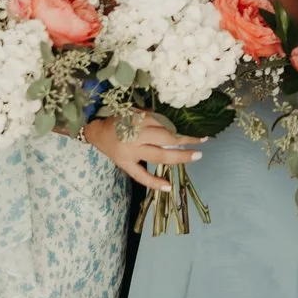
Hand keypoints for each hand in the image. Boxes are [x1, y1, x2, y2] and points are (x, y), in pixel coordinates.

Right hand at [85, 113, 201, 193]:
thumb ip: (153, 115)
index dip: (182, 128)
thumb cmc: (118, 119)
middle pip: (165, 139)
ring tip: (195, 156)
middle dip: (186, 141)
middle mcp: (136, 136)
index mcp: (139, 119)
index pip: (165, 124)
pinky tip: (168, 187)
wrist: (96, 132)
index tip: (198, 131)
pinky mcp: (125, 165)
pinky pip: (140, 176)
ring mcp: (131, 152)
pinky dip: (154, 182)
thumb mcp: (135, 111)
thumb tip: (175, 122)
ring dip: (179, 156)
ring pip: (159, 155)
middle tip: (202, 144)